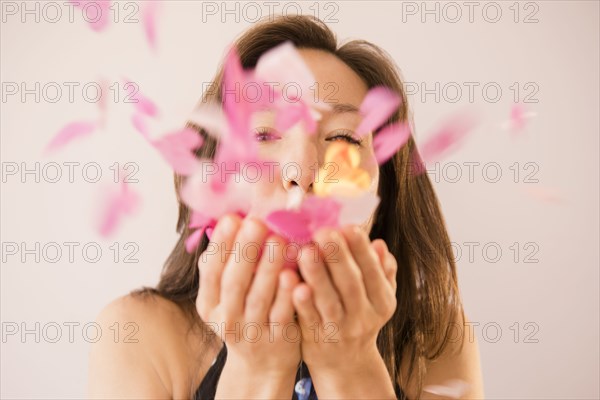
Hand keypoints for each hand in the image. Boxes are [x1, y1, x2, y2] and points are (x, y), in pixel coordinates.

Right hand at [196, 213, 300, 386]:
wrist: (261, 365)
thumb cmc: (246, 316)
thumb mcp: (227, 295)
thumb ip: (228, 263)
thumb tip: (230, 217)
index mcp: (210, 304)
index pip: (211, 271)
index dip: (220, 244)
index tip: (231, 218)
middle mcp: (226, 319)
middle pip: (233, 282)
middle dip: (244, 250)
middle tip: (256, 222)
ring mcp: (252, 332)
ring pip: (258, 298)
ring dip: (268, 268)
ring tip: (278, 240)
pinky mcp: (277, 341)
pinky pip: (282, 316)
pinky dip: (287, 296)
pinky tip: (294, 275)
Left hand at [292, 225, 397, 395]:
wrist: (346, 364)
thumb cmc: (358, 317)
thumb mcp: (377, 297)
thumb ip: (380, 271)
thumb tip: (379, 244)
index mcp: (381, 301)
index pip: (372, 272)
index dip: (361, 250)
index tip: (350, 226)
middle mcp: (363, 316)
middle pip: (351, 285)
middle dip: (338, 257)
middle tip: (324, 231)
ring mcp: (339, 330)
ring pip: (329, 302)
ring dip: (318, 276)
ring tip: (306, 251)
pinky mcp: (316, 340)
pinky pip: (308, 320)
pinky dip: (302, 303)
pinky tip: (294, 284)